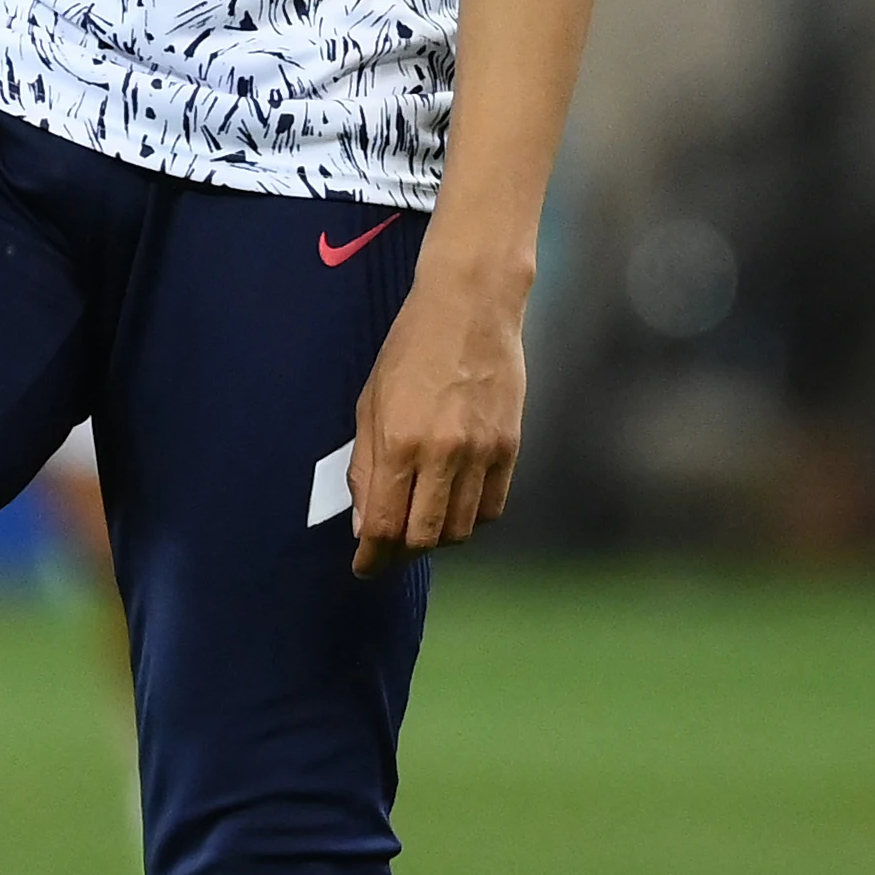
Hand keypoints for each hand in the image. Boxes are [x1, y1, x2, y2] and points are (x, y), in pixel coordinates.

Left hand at [347, 261, 526, 578]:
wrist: (471, 307)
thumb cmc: (411, 350)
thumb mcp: (370, 403)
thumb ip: (366, 467)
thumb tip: (365, 524)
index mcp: (400, 441)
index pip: (385, 524)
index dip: (372, 556)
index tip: (363, 567)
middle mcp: (444, 453)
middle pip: (423, 537)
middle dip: (401, 553)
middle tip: (388, 551)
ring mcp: (482, 453)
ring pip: (461, 530)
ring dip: (435, 539)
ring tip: (419, 527)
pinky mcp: (510, 448)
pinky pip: (492, 509)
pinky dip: (470, 520)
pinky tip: (453, 508)